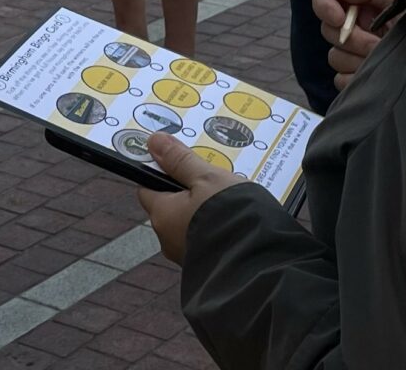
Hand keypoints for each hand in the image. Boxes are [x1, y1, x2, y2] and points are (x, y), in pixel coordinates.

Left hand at [138, 133, 243, 264]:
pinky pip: (205, 238)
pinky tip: (237, 221)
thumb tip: (154, 142)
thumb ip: (180, 161)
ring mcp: (185, 254)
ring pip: (189, 222)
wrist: (258, 264)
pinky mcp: (205, 264)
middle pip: (170, 206)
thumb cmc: (229, 217)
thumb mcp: (207, 178)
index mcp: (161, 214)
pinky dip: (215, 227)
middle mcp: (167, 238)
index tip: (182, 164)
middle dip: (189, 193)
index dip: (163, 173)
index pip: (148, 188)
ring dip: (204, 211)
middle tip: (215, 182)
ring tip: (231, 201)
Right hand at [312, 0, 403, 89]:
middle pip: (328, 29)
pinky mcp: (352, 77)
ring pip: (334, 56)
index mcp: (362, 4)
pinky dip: (357, 78)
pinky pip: (340, 78)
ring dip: (358, 59)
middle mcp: (354, 27)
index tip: (339, 18)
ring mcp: (352, 53)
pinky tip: (377, 76)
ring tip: (384, 60)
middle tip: (376, 45)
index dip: (324, 4)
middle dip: (352, 38)